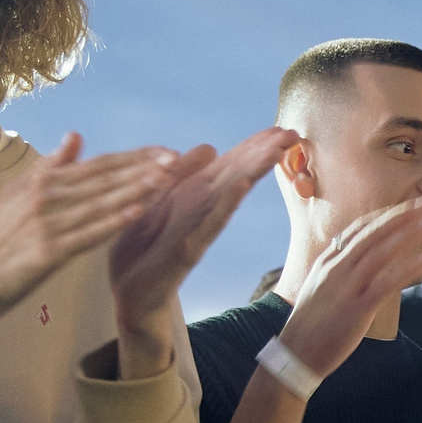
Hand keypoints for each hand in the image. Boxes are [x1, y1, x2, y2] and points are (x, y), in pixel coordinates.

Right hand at [0, 134, 176, 356]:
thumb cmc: (1, 237)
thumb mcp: (20, 194)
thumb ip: (51, 166)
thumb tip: (75, 135)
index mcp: (43, 181)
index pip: (98, 164)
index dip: (135, 157)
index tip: (167, 151)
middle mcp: (44, 195)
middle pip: (103, 178)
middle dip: (142, 168)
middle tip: (177, 159)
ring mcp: (46, 223)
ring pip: (99, 202)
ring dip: (134, 189)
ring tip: (166, 179)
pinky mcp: (47, 251)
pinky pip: (87, 234)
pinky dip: (112, 221)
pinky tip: (137, 212)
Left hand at [110, 128, 293, 339]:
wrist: (129, 294)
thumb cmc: (143, 248)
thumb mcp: (158, 200)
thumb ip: (182, 174)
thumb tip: (211, 147)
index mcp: (193, 195)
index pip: (231, 164)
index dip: (255, 145)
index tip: (282, 128)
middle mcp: (202, 210)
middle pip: (237, 175)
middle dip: (263, 153)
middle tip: (292, 133)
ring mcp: (197, 229)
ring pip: (229, 195)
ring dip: (253, 172)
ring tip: (276, 151)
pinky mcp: (186, 250)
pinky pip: (208, 224)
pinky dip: (226, 204)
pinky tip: (242, 186)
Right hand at [276, 197, 421, 378]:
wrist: (294, 354)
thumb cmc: (310, 324)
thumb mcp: (320, 288)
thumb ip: (338, 271)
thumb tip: (358, 263)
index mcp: (327, 260)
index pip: (359, 228)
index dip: (385, 215)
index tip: (406, 206)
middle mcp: (336, 268)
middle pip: (373, 232)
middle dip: (402, 215)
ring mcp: (346, 286)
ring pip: (381, 251)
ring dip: (408, 233)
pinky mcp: (357, 307)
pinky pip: (387, 282)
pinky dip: (407, 267)